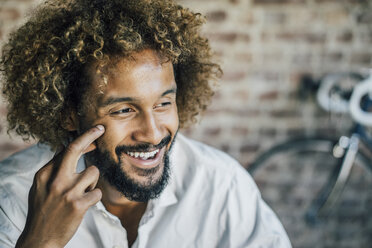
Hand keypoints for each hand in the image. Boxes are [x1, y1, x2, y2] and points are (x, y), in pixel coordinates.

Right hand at [16, 125, 104, 247]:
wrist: (40, 239)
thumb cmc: (43, 211)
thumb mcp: (41, 187)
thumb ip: (54, 168)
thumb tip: (66, 148)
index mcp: (44, 174)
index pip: (65, 150)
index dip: (83, 141)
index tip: (93, 135)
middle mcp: (55, 180)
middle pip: (74, 149)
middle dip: (89, 135)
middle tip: (101, 128)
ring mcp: (67, 192)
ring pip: (93, 172)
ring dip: (93, 182)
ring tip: (83, 192)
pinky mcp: (78, 204)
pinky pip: (98, 192)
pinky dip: (95, 197)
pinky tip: (85, 203)